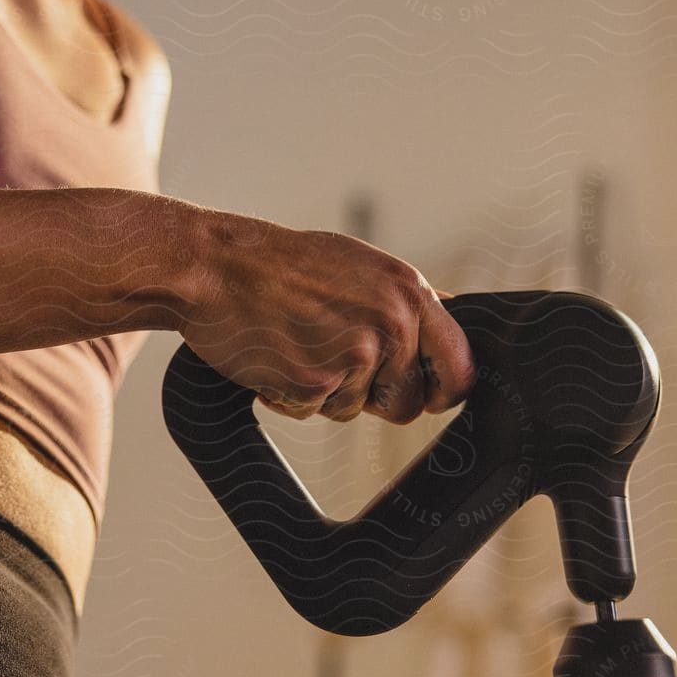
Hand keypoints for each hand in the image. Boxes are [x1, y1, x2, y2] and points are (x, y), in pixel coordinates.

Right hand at [179, 209, 475, 424]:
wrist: (217, 266)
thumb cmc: (282, 264)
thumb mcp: (360, 265)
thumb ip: (405, 300)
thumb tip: (453, 315)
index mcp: (410, 293)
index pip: (459, 368)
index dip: (442, 391)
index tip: (426, 395)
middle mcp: (392, 325)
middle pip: (407, 403)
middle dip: (373, 398)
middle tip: (335, 364)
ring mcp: (355, 356)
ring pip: (355, 410)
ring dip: (326, 392)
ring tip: (298, 344)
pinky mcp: (316, 383)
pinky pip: (314, 412)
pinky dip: (292, 396)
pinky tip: (276, 357)